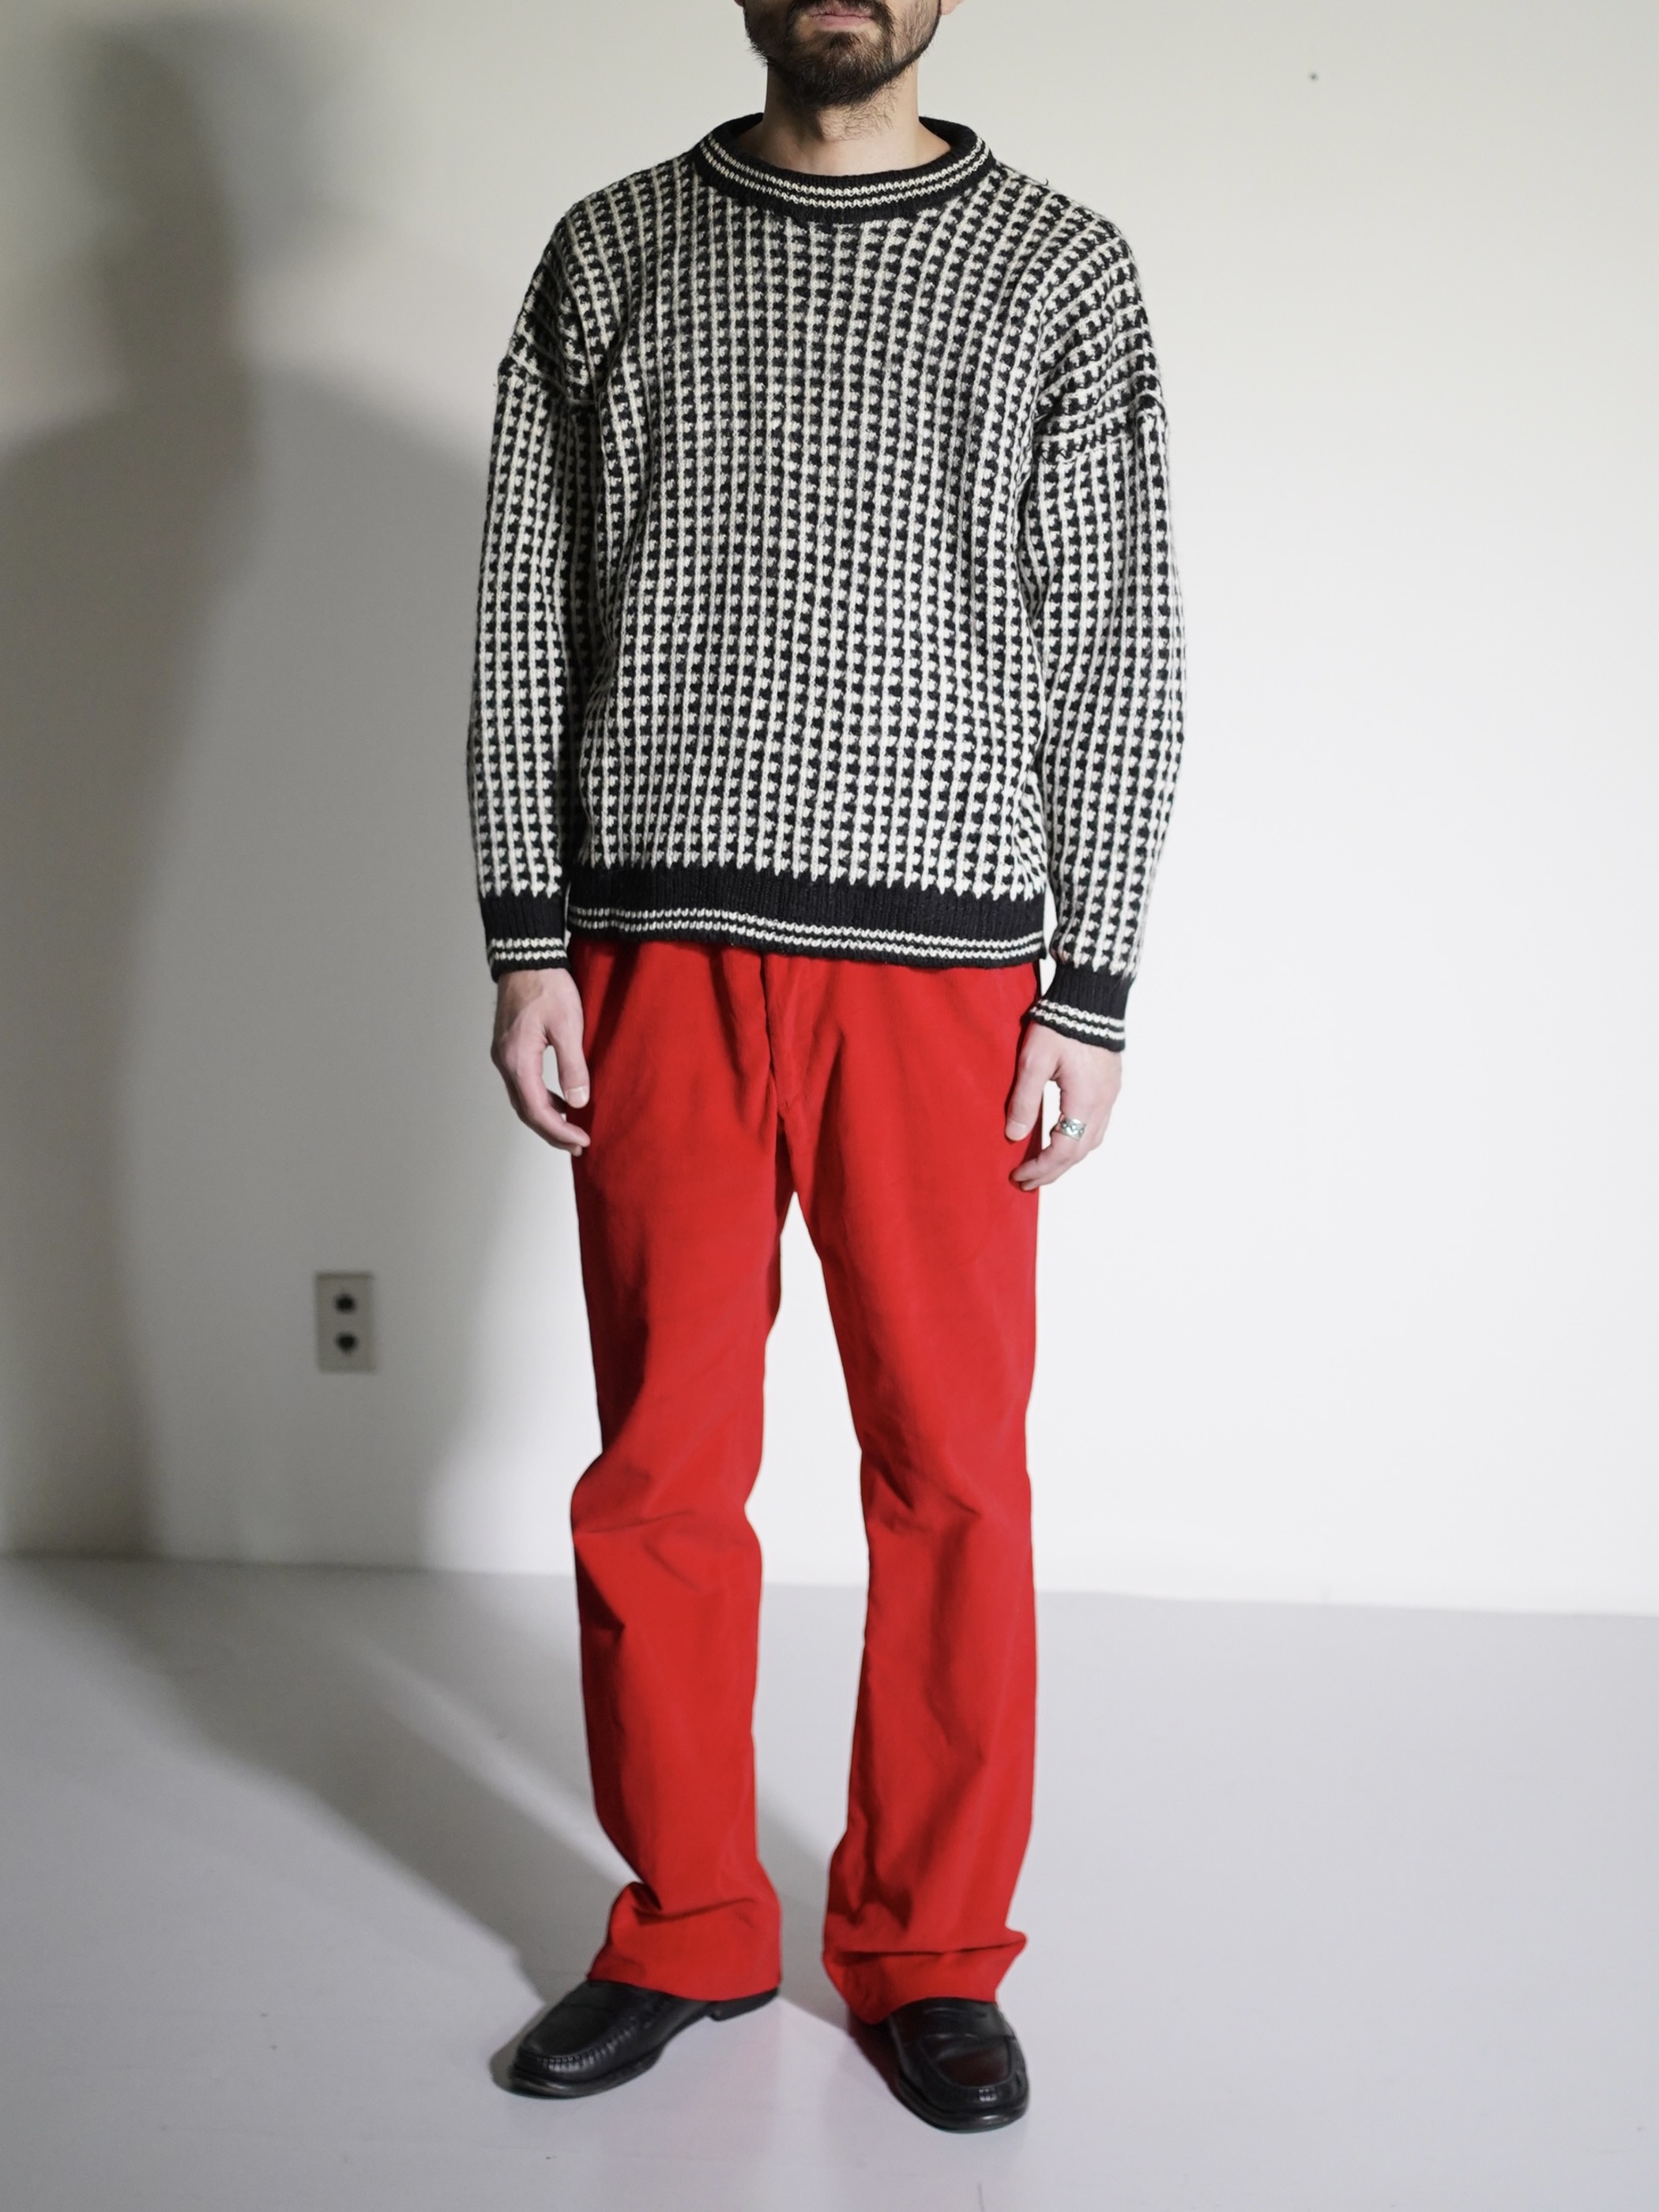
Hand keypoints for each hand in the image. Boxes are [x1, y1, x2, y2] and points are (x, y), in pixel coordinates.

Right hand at [491, 967, 590, 1153]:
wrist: (528, 957)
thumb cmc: (547, 986)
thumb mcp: (568, 1026)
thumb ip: (573, 1067)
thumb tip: (578, 1103)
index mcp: (518, 1060)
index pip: (537, 1111)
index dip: (559, 1131)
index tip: (581, 1141)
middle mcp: (505, 1062)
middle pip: (526, 1111)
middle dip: (552, 1132)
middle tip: (577, 1144)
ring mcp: (504, 1055)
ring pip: (522, 1099)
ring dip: (546, 1117)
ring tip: (571, 1128)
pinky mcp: (509, 1048)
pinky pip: (522, 1084)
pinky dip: (541, 1099)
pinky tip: (560, 1099)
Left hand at [1005, 1023, 1121, 1189]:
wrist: (1091, 997)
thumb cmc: (1060, 1025)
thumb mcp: (1034, 1061)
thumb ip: (1024, 1100)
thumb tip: (1013, 1136)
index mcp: (1084, 1102)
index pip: (1063, 1151)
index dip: (1041, 1168)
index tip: (1019, 1176)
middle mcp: (1103, 1103)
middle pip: (1079, 1152)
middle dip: (1052, 1171)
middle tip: (1026, 1181)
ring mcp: (1110, 1095)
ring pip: (1091, 1141)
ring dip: (1067, 1158)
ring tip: (1042, 1165)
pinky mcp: (1110, 1085)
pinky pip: (1097, 1125)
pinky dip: (1078, 1140)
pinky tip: (1061, 1137)